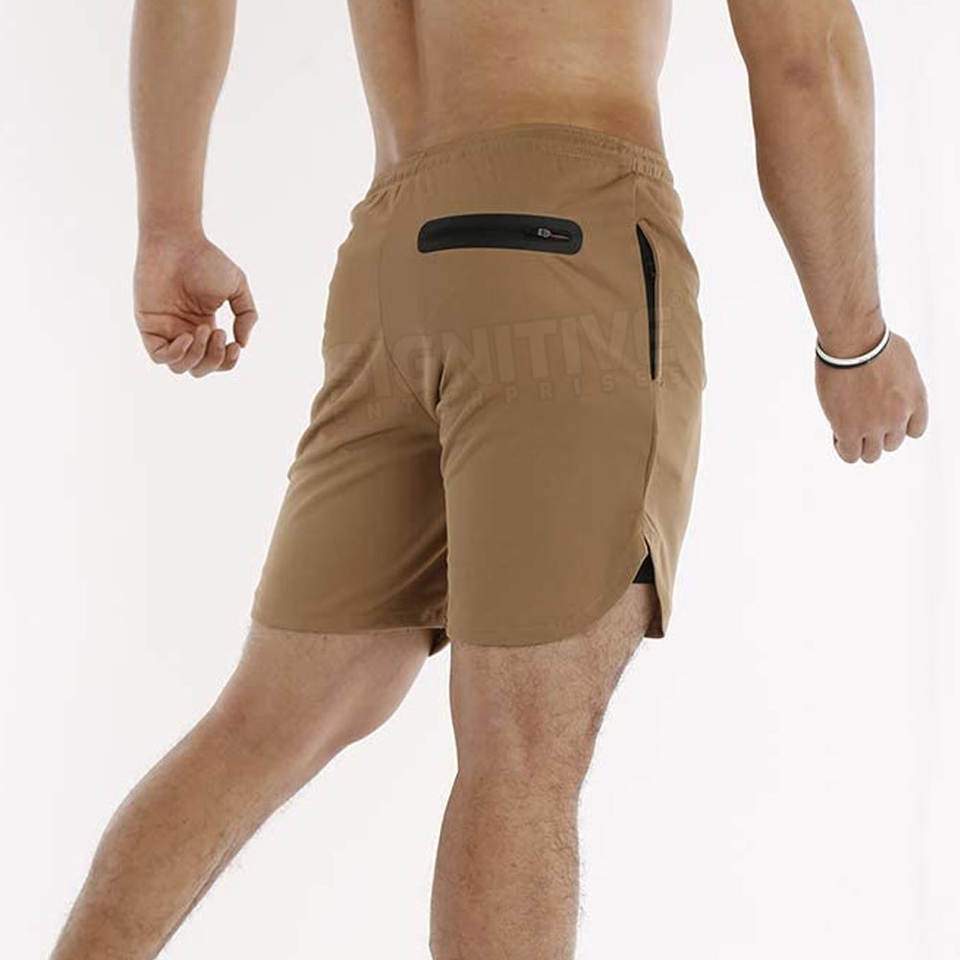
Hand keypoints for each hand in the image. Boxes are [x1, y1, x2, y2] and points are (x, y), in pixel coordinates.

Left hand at [134, 231, 257, 375]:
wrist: (176, 241)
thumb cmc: (205, 259)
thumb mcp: (238, 287)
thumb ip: (246, 315)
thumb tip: (242, 344)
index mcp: (204, 325)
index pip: (216, 361)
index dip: (227, 362)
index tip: (235, 345)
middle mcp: (184, 331)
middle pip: (199, 369)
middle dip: (214, 359)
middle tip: (219, 333)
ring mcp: (165, 330)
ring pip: (180, 367)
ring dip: (198, 356)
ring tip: (205, 330)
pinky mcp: (148, 325)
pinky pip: (159, 357)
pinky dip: (177, 354)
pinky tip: (188, 337)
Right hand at [816, 331, 927, 462]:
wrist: (853, 341)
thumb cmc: (872, 340)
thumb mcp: (901, 359)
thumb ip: (901, 381)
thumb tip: (888, 382)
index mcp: (916, 399)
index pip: (914, 431)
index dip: (895, 426)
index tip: (881, 415)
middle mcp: (899, 416)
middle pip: (891, 444)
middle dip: (875, 434)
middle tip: (857, 417)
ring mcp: (875, 425)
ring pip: (871, 455)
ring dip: (859, 444)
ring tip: (845, 427)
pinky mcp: (849, 429)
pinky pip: (849, 454)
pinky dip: (843, 448)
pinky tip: (835, 432)